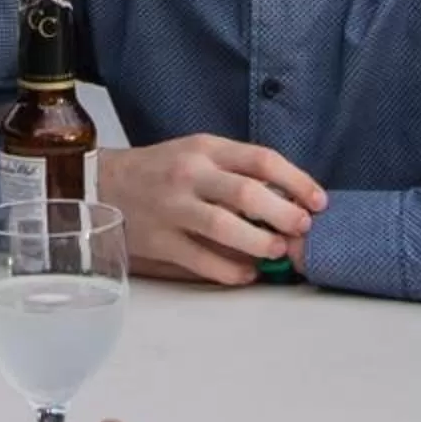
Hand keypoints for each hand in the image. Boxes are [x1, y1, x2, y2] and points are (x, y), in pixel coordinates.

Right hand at [99, 134, 323, 284]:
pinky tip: (246, 273)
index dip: (297, 181)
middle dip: (284, 214)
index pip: (262, 159)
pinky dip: (231, 271)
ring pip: (225, 227)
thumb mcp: (197, 155)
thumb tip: (288, 199)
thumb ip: (235, 172)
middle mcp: (189, 174)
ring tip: (277, 251)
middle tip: (302, 229)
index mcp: (205, 148)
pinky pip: (202, 260)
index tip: (319, 201)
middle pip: (248, 193)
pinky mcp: (159, 239)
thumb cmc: (160, 171)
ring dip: (260, 243)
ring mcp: (172, 208)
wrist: (101, 184)